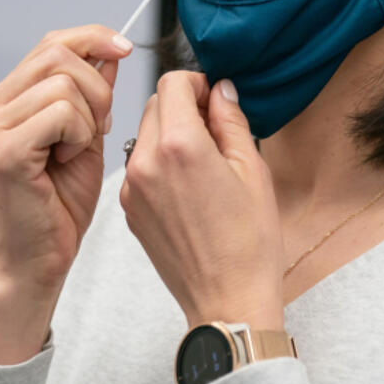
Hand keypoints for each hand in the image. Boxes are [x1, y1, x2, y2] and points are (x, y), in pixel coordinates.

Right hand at [0, 24, 131, 361]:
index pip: (50, 44)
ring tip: (74, 152)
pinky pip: (61, 113)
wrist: (40, 258)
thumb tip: (110, 51)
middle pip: (59, 56)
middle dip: (97, 87)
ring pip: (65, 85)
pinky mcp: (4, 149)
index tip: (125, 48)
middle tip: (97, 128)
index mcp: (2, 100)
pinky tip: (65, 162)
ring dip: (88, 118)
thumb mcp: (84, 135)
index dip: (92, 38)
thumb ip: (92, 94)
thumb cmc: (61, 204)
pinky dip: (78, 135)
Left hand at [120, 72, 285, 330]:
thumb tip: (220, 90)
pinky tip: (189, 187)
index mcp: (180, 146)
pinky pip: (139, 165)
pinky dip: (160, 162)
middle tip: (215, 129)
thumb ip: (231, 121)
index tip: (215, 100)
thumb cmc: (250, 242)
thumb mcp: (254, 170)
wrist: (228, 300)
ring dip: (170, 132)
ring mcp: (132, 188)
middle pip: (154, 104)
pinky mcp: (128, 209)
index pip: (172, 82)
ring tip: (203, 161)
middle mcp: (146, 162)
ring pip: (143, 134)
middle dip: (183, 105)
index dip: (197, 83)